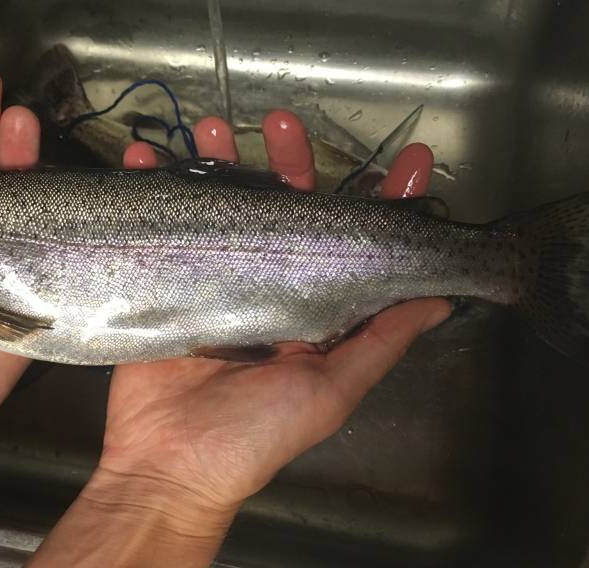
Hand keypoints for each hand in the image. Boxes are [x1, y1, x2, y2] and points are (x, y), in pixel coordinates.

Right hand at [98, 112, 450, 510]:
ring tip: (209, 127)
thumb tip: (442, 300)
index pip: (355, 242)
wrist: (168, 466)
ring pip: (225, 206)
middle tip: (281, 123)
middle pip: (285, 209)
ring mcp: (215, 279)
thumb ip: (379, 344)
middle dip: (288, 162)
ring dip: (217, 162)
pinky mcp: (168, 282)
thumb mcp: (329, 392)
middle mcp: (268, 285)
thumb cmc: (256, 435)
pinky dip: (153, 188)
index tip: (409, 159)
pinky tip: (146, 158)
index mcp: (313, 307)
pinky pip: (163, 224)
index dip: (385, 201)